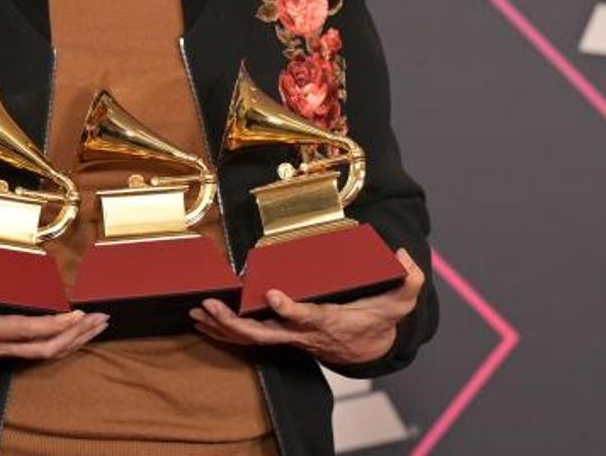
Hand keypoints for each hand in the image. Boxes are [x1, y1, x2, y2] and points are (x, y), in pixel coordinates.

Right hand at [0, 278, 107, 380]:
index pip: (22, 331)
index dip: (51, 326)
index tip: (75, 316)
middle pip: (43, 347)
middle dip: (75, 335)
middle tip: (102, 319)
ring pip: (40, 352)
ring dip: (70, 340)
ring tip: (95, 326)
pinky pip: (30, 350)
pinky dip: (53, 342)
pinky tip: (65, 336)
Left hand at [190, 248, 424, 365]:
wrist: (370, 348)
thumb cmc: (378, 320)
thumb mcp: (401, 301)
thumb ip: (409, 280)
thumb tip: (405, 257)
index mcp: (329, 321)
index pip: (308, 317)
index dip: (290, 309)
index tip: (274, 295)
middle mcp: (304, 332)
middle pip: (265, 334)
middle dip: (235, 323)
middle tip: (211, 306)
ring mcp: (290, 337)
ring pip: (251, 339)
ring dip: (222, 328)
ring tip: (197, 312)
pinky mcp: (282, 337)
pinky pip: (249, 339)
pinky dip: (224, 332)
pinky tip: (204, 322)